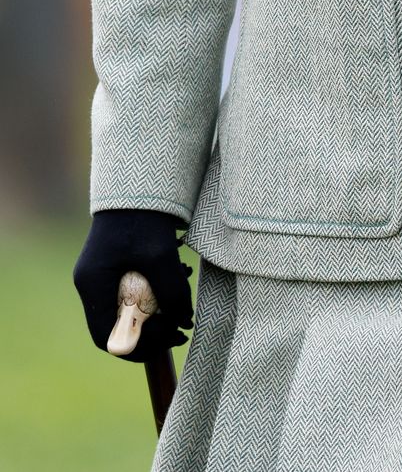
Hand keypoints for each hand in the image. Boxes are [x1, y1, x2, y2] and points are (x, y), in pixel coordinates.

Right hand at [73, 209, 191, 358]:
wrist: (140, 181)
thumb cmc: (145, 217)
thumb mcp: (161, 256)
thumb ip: (172, 292)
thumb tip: (184, 323)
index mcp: (92, 284)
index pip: (107, 337)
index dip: (140, 347)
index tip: (171, 339)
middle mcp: (90, 283)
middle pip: (117, 326)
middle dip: (151, 332)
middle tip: (181, 327)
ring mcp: (100, 274)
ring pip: (126, 310)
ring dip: (155, 313)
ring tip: (182, 302)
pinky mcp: (113, 265)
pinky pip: (131, 293)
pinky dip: (154, 295)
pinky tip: (176, 281)